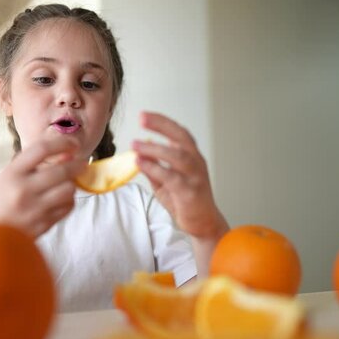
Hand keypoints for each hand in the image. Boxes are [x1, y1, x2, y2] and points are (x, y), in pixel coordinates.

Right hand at [0, 137, 86, 237]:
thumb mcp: (7, 178)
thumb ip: (32, 166)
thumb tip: (67, 154)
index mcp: (11, 173)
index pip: (41, 149)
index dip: (62, 142)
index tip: (73, 144)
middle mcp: (23, 189)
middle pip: (61, 170)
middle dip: (77, 164)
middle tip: (82, 163)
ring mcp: (34, 209)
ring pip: (68, 190)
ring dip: (71, 185)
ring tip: (67, 184)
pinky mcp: (43, 224)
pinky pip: (67, 207)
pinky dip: (68, 201)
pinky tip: (62, 200)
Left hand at [133, 112, 228, 239]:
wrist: (203, 223)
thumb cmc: (186, 201)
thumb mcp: (166, 182)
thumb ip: (154, 168)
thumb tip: (139, 153)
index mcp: (192, 156)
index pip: (178, 133)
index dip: (162, 122)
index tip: (144, 115)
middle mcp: (196, 162)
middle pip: (181, 137)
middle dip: (161, 125)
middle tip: (142, 118)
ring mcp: (195, 176)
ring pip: (177, 156)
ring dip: (155, 148)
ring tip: (135, 145)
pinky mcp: (190, 191)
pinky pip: (171, 177)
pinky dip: (155, 168)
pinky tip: (140, 163)